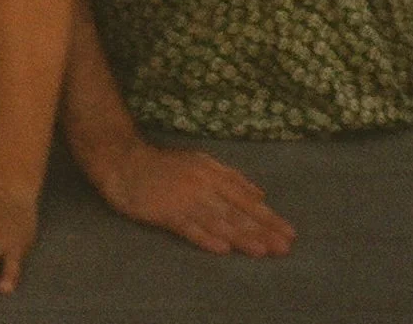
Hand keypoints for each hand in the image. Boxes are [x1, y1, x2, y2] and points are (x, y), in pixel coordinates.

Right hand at [100, 142, 294, 256]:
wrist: (123, 160)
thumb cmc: (164, 165)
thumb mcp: (200, 162)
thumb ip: (230, 177)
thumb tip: (261, 194)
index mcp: (212, 172)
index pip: (245, 198)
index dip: (268, 216)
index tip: (288, 232)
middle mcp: (202, 185)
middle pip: (236, 211)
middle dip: (262, 229)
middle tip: (284, 246)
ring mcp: (183, 198)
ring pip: (217, 220)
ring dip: (241, 236)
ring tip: (262, 250)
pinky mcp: (164, 211)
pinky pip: (188, 227)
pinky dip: (205, 238)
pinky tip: (222, 250)